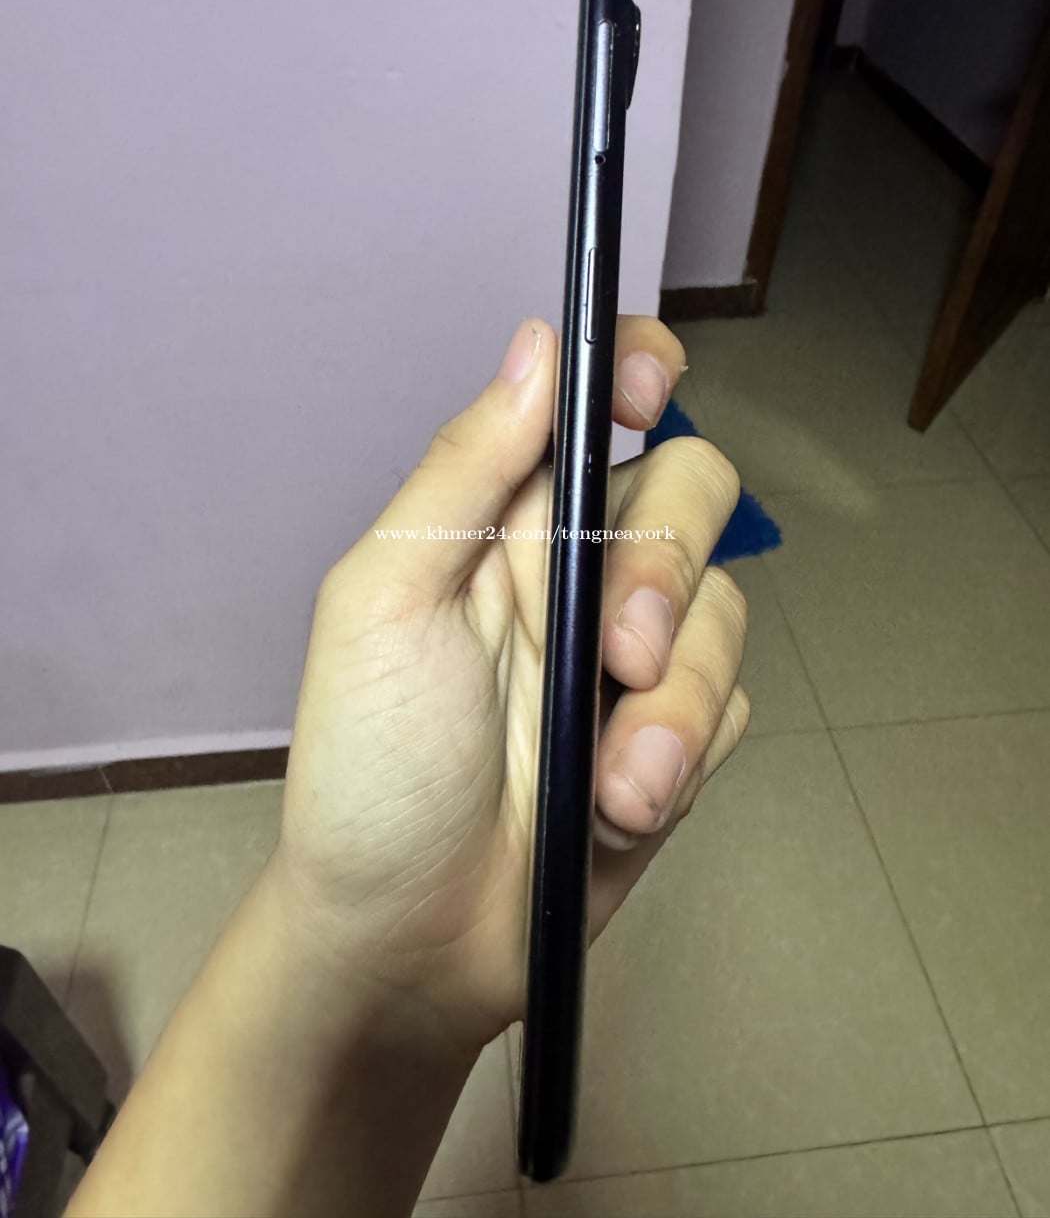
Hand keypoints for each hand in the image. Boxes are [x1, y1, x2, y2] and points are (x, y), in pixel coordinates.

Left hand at [270, 314, 749, 1051]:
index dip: (636, 372)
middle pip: (689, 491)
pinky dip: (684, 757)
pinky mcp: (672, 738)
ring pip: (723, 612)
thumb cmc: (372, 768)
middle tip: (620, 651)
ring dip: (675, 703)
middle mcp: (574, 571)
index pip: (590, 409)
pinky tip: (620, 810)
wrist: (411, 940)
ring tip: (612, 782)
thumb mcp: (388, 601)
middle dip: (668, 567)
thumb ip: (466, 471)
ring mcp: (628, 659)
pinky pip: (730, 706)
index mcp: (500, 522)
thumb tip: (538, 345)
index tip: (652, 388)